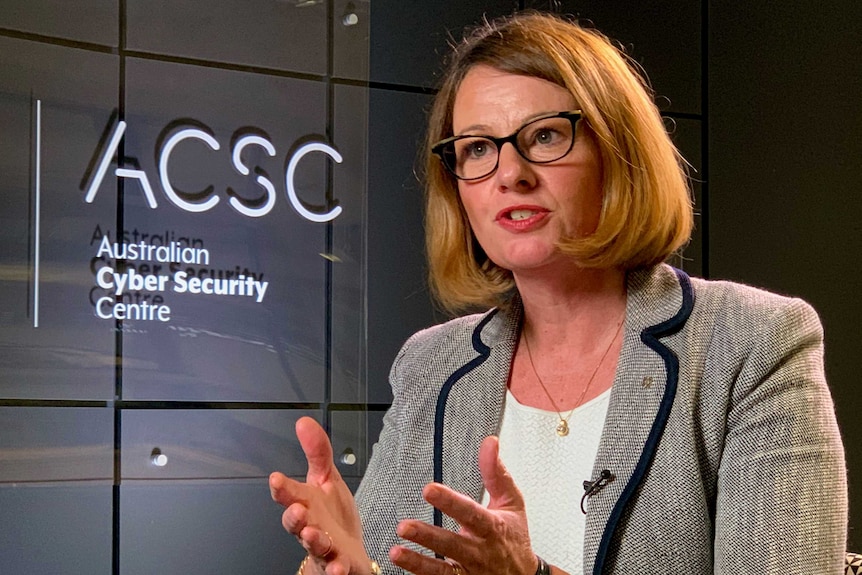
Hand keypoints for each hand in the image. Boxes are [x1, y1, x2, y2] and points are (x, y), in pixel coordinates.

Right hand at [270, 417, 369, 574]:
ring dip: (313, 541)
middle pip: (295, 524)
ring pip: (313, 546)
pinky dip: (336, 570)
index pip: (289, 495)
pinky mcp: (338, 565)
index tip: (276, 479)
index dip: (282, 488)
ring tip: (314, 535)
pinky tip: (338, 569)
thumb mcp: (327, 479)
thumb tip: (304, 422)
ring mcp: (323, 548)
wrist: (347, 553)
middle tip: (297, 510)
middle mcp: (309, 527)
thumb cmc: (333, 516)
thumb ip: (317, 452)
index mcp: (306, 504)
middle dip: (293, 517)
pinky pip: (335, 569)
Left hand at [389, 436, 537, 574]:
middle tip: (404, 526)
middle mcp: (480, 551)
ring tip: (396, 552)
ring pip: (443, 570)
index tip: (429, 490)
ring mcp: (471, 572)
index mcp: (492, 527)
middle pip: (452, 544)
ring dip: (419, 563)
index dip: (449, 502)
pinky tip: (403, 568)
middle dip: (428, 536)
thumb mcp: (511, 502)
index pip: (470, 512)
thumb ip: (496, 473)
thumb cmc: (514, 537)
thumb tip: (490, 443)